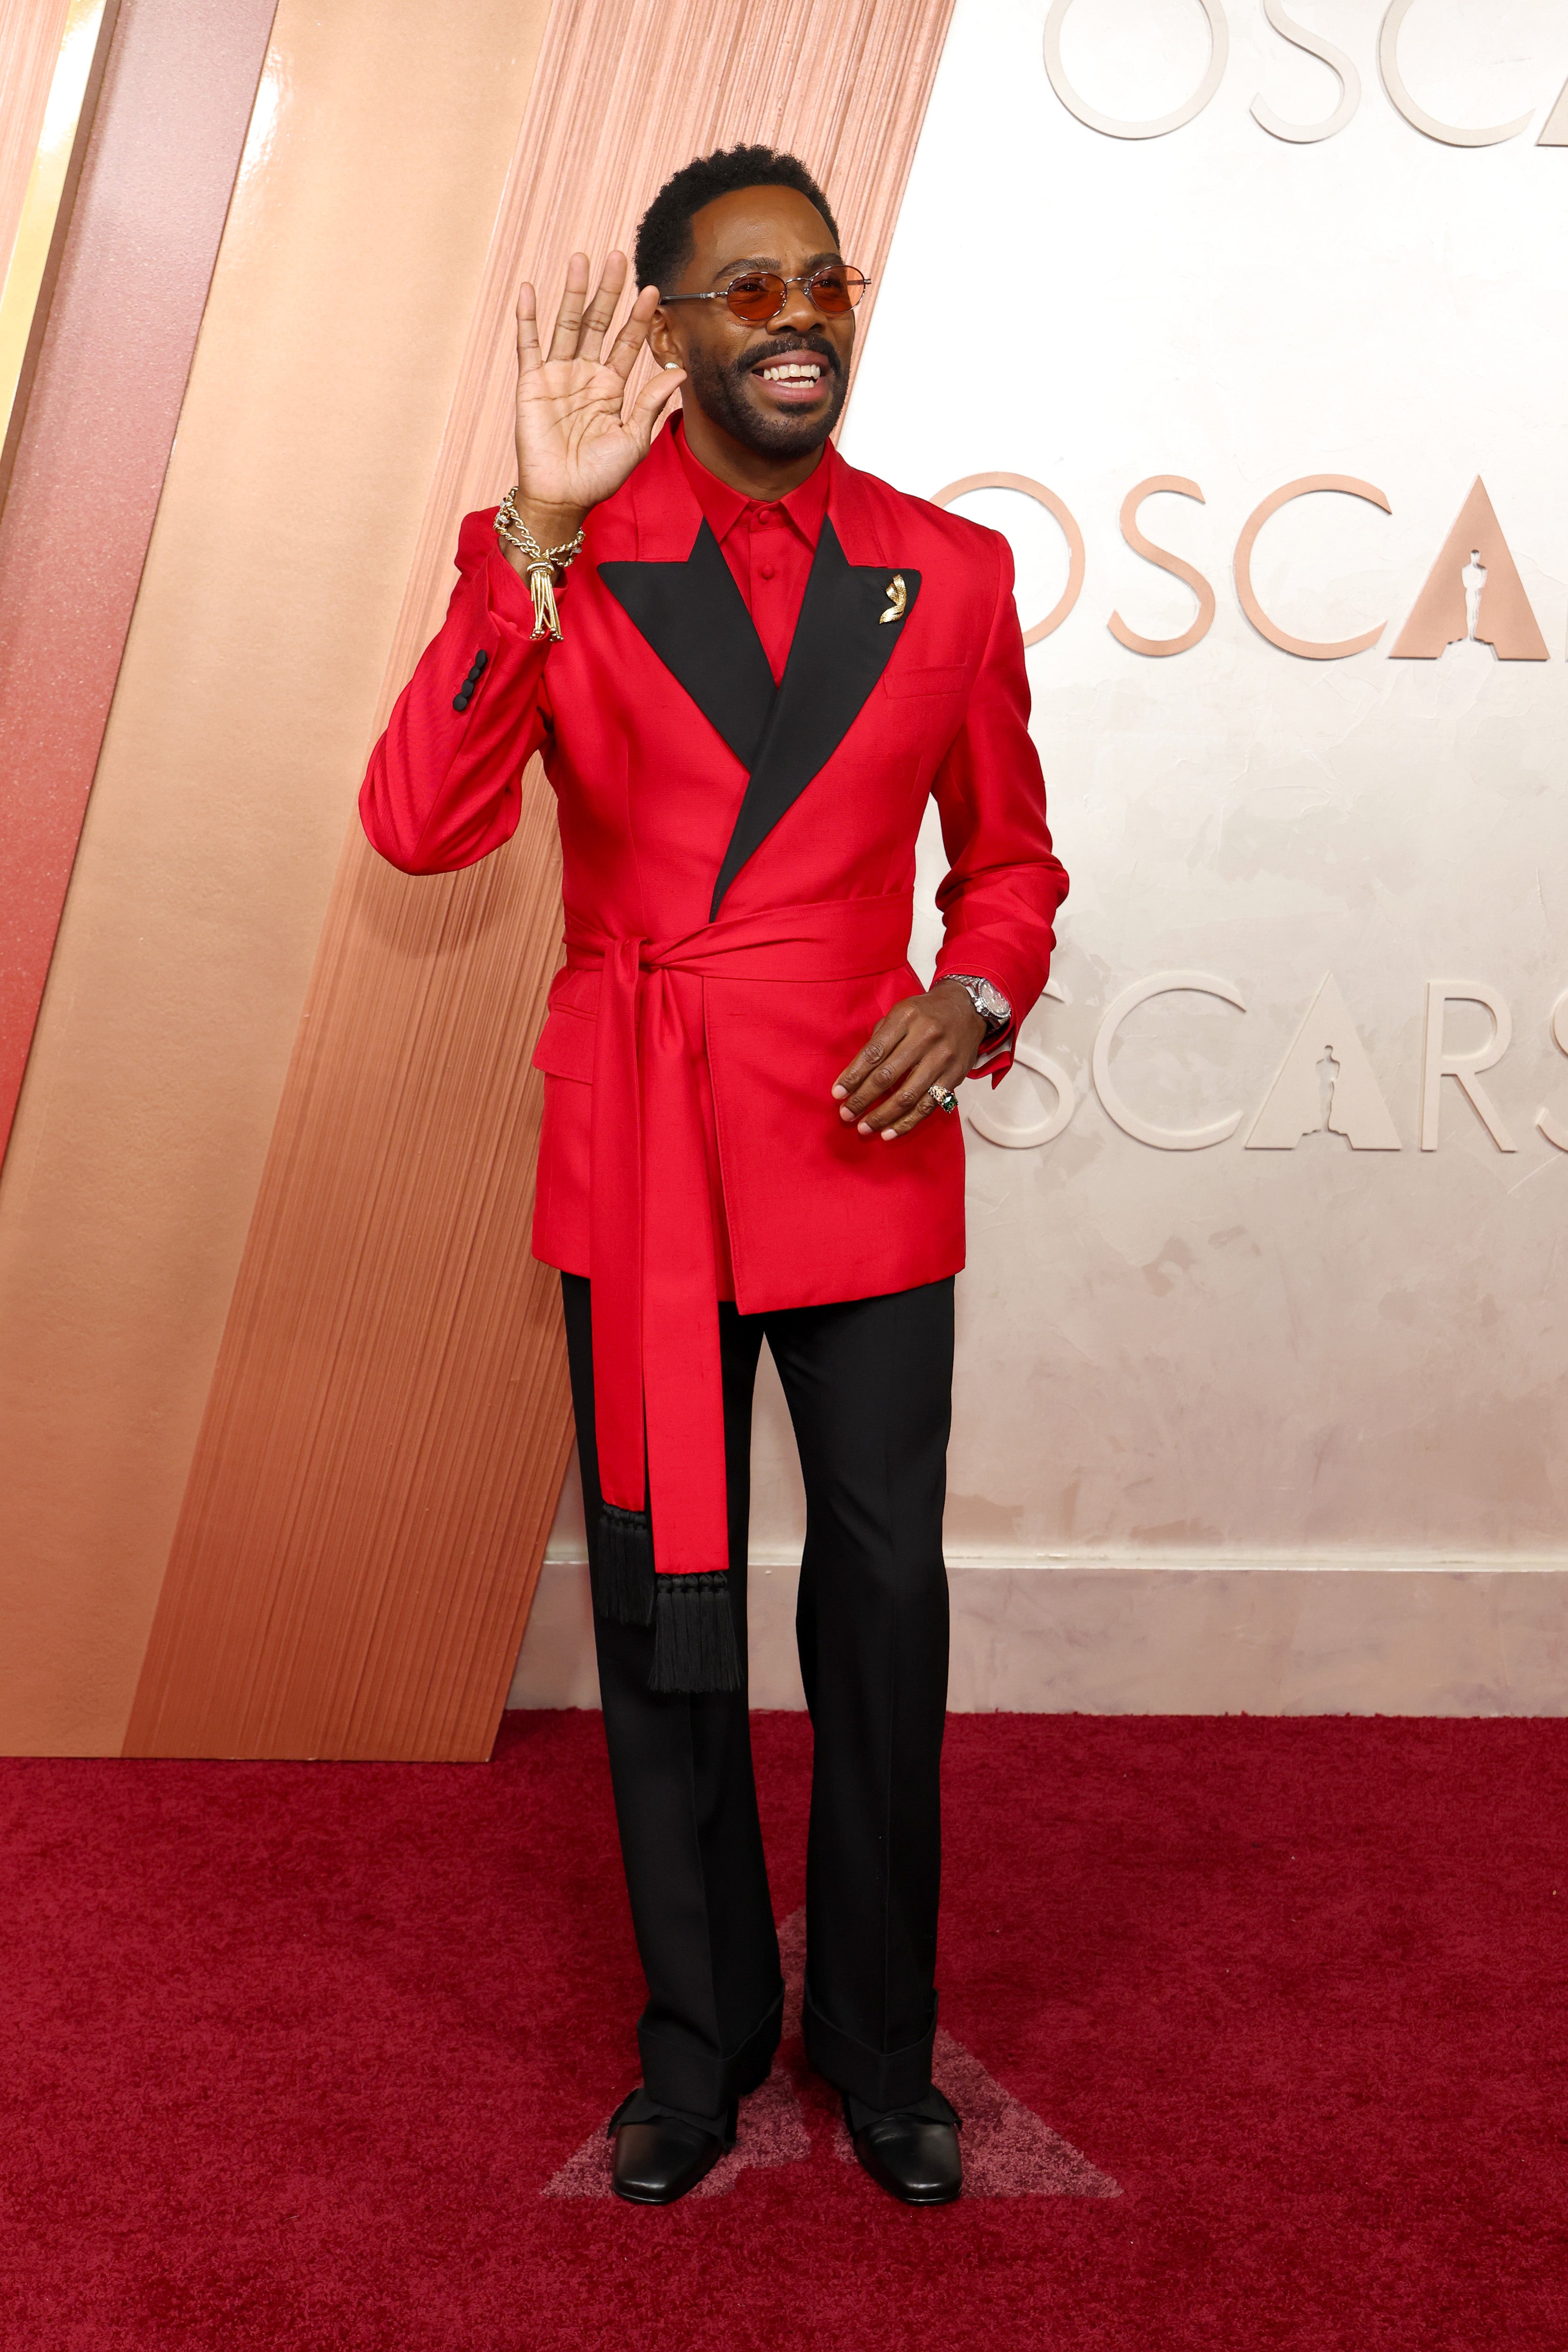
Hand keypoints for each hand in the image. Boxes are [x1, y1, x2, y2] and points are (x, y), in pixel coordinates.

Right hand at [506, 251, 685, 559]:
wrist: (563, 497)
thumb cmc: (599, 475)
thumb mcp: (634, 440)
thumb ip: (651, 404)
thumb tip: (678, 370)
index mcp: (611, 387)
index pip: (627, 343)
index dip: (640, 318)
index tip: (653, 291)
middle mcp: (585, 374)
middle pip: (598, 323)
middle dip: (608, 291)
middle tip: (618, 257)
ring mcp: (557, 375)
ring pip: (567, 325)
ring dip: (573, 292)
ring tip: (581, 260)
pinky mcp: (531, 383)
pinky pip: (528, 345)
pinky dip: (527, 319)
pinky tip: (530, 290)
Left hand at [832, 982, 985, 1141]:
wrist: (968, 1009)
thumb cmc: (925, 1013)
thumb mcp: (900, 1013)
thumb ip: (879, 1039)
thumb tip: (856, 1075)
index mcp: (906, 1018)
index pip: (873, 1052)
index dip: (853, 1076)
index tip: (837, 1093)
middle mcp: (925, 1037)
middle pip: (888, 1076)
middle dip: (863, 1099)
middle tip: (846, 1115)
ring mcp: (942, 1059)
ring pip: (908, 1096)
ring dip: (883, 1116)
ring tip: (864, 1128)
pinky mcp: (954, 1077)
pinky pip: (928, 1106)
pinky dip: (907, 1122)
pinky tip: (890, 1132)